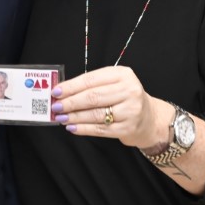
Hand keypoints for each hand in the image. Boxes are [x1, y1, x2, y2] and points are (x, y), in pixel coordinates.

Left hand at [51, 66, 166, 148]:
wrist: (148, 118)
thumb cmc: (125, 97)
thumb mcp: (114, 83)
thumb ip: (92, 85)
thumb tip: (63, 91)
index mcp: (123, 75)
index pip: (91, 80)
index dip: (71, 86)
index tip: (56, 91)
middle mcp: (129, 91)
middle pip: (93, 97)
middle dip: (70, 102)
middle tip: (56, 106)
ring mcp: (130, 111)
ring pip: (95, 114)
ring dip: (74, 116)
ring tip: (61, 117)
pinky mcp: (127, 128)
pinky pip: (100, 129)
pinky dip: (83, 128)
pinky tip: (72, 127)